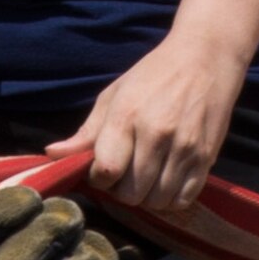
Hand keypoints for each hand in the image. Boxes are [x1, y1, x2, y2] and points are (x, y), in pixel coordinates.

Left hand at [45, 31, 244, 210]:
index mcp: (127, 116)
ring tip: (145, 176)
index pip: (105, 170)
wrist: (205, 58)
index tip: (102, 169)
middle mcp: (157, 134)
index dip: (98, 178)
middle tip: (124, 173)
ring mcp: (185, 148)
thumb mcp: (114, 96)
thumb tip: (51, 154)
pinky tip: (165, 180)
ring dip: (145, 196)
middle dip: (121, 190)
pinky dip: (170, 198)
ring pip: (156, 201)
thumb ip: (85, 132)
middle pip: (131, 193)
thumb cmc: (153, 75)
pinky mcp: (207, 158)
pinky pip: (182, 199)